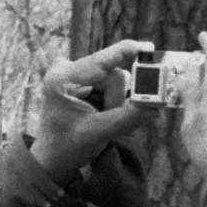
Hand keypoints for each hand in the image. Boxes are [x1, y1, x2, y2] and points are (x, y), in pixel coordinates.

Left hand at [29, 39, 155, 185]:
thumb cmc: (68, 147)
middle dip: (117, 100)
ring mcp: (74, 75)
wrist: (51, 159)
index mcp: (63, 79)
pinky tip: (101, 115)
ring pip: (115, 82)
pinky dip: (112, 102)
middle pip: (112, 75)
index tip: (148, 47)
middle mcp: (67, 70)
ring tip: (101, 121)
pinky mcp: (81, 82)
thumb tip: (155, 106)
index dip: (126, 52)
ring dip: (115, 103)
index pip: (101, 61)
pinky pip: (109, 86)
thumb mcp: (99, 133)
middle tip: (108, 119)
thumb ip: (128, 117)